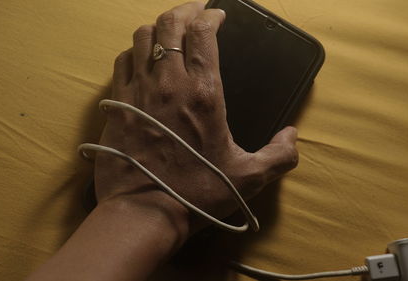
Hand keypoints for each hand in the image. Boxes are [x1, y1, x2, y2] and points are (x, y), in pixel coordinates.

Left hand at [95, 1, 297, 236]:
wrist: (145, 213)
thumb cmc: (197, 193)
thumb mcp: (249, 178)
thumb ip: (279, 155)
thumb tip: (292, 136)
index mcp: (203, 93)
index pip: (202, 33)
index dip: (212, 16)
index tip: (219, 17)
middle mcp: (168, 82)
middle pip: (169, 24)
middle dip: (185, 10)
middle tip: (196, 11)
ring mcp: (137, 90)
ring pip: (141, 36)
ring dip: (158, 27)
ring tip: (171, 32)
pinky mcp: (116, 104)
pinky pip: (121, 61)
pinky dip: (134, 51)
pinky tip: (143, 60)